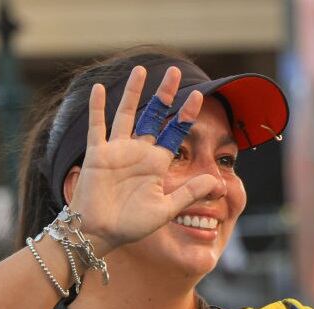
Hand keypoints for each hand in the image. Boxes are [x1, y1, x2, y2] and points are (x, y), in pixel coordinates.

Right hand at [68, 66, 220, 255]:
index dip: (185, 114)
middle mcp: (138, 152)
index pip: (174, 132)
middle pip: (153, 116)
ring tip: (141, 70)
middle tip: (175, 72)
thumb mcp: (166, 209)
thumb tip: (217, 180)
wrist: (101, 234)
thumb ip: (189, 193)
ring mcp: (117, 150)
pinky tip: (100, 89)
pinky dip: (97, 108)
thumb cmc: (131, 225)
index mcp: (156, 163)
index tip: (199, 96)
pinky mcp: (97, 155)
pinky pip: (97, 127)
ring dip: (134, 92)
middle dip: (164, 94)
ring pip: (126, 114)